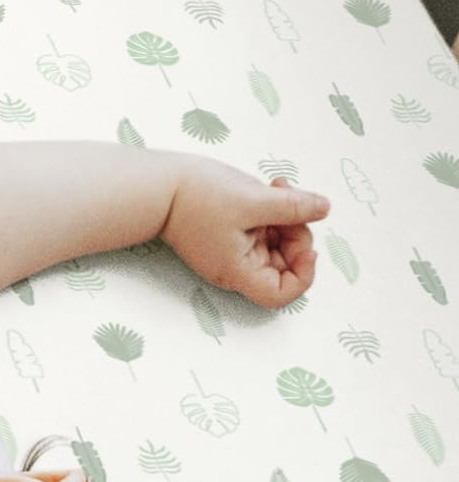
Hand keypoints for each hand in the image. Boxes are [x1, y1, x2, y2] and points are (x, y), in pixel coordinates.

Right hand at [159, 163, 327, 308]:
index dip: (304, 275)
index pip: (280, 294)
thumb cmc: (195, 198)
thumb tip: (323, 209)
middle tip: (291, 199)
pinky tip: (269, 190)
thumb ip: (294, 207)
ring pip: (277, 244)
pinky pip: (263, 231)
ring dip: (288, 217)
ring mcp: (232, 252)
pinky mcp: (230, 236)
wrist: (158, 187)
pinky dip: (273, 212)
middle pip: (284, 264)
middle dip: (297, 232)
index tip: (307, 247)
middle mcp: (236, 268)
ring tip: (278, 187)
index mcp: (238, 271)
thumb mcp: (253, 200)